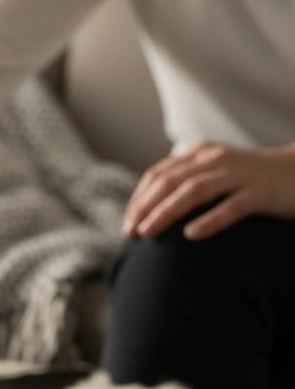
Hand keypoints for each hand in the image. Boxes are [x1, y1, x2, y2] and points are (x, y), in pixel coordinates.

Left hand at [122, 141, 294, 239]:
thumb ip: (185, 184)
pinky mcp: (261, 192)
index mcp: (200, 154)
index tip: (126, 225)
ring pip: (194, 191)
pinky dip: (210, 219)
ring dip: (166, 212)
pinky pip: (232, 206)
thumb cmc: (250, 181)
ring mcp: (239, 174)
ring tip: (148, 233)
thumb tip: (148, 213)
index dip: (138, 200)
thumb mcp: (214, 175)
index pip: (158, 175)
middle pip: (169, 182)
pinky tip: (191, 235)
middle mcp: (215, 160)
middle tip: (129, 233)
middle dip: (144, 208)